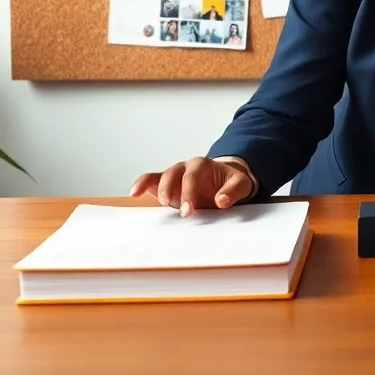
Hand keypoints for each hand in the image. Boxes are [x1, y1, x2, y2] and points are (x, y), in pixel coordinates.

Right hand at [129, 157, 252, 216]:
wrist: (225, 181)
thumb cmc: (231, 182)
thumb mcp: (241, 184)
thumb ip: (233, 191)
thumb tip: (221, 200)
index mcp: (202, 164)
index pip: (192, 176)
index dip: (188, 193)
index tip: (187, 211)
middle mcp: (185, 167)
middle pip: (172, 174)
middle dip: (169, 191)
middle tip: (168, 211)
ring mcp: (174, 175)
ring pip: (159, 176)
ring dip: (152, 187)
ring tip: (139, 196)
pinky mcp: (166, 185)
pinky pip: (151, 181)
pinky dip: (141, 185)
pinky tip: (134, 194)